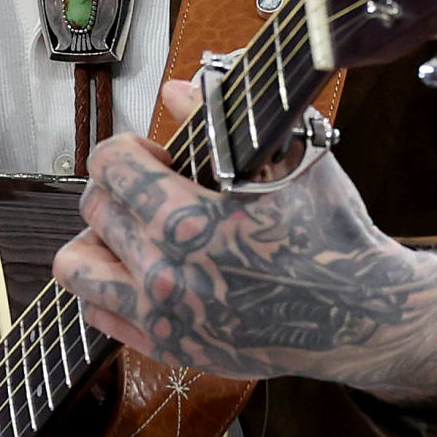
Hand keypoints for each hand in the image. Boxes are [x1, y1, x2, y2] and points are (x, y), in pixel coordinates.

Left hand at [54, 86, 436, 407]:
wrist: (359, 316)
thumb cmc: (330, 235)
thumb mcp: (290, 160)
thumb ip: (225, 120)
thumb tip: (176, 89)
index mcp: (190, 222)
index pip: (112, 166)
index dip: (130, 148)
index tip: (157, 153)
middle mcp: (164, 272)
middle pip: (95, 207)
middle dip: (119, 186)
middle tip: (154, 188)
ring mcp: (163, 316)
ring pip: (77, 265)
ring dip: (97, 238)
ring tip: (133, 230)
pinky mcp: (168, 347)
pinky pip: (98, 312)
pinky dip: (108, 286)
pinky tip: (140, 269)